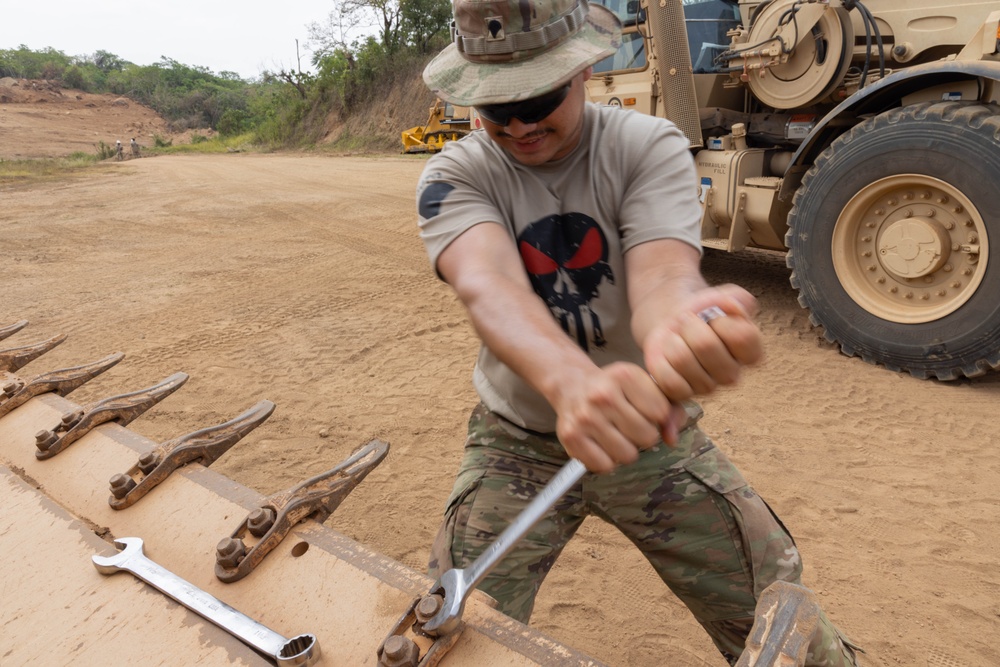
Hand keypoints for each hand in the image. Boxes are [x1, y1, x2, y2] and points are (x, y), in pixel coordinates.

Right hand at [552, 362, 687, 473]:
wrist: (572, 387)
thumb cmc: (615, 390)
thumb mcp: (644, 387)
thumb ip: (670, 409)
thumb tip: (672, 439)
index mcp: (625, 375)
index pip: (661, 413)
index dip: (657, 416)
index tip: (643, 409)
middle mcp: (603, 395)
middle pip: (647, 437)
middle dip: (643, 435)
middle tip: (628, 425)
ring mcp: (585, 417)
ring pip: (628, 455)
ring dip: (625, 450)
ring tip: (615, 434)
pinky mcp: (571, 437)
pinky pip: (605, 466)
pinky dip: (606, 461)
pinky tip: (601, 444)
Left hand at [643, 284, 762, 401]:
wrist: (675, 322)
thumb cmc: (704, 311)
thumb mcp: (724, 297)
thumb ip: (737, 298)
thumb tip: (733, 307)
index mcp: (751, 352)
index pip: (741, 336)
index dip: (722, 320)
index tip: (715, 316)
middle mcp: (732, 375)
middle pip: (706, 345)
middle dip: (690, 325)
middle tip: (687, 322)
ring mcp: (707, 387)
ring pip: (682, 360)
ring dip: (673, 341)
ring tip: (677, 338)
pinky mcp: (682, 394)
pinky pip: (668, 380)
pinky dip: (661, 362)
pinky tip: (667, 355)